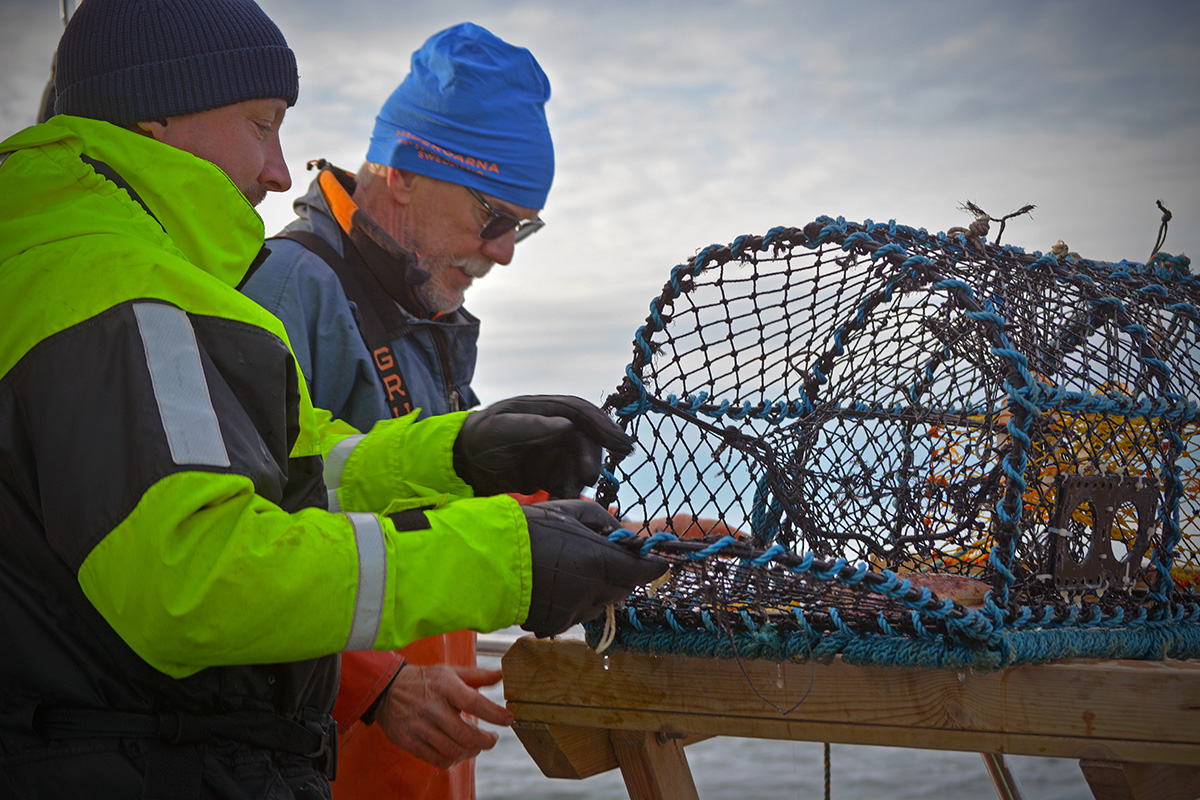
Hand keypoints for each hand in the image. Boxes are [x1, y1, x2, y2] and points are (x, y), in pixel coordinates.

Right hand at [373, 663, 513, 769]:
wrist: (387, 689)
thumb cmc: (425, 680)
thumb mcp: (450, 671)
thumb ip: (478, 675)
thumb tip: (503, 674)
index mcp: (444, 686)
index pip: (474, 702)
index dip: (495, 713)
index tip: (509, 718)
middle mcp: (431, 706)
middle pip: (465, 734)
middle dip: (486, 741)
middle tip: (492, 739)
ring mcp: (419, 726)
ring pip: (452, 749)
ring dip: (471, 752)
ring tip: (476, 745)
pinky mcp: (410, 741)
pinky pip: (437, 759)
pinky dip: (453, 760)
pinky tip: (459, 752)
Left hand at [453, 395, 632, 497]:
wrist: (460, 465)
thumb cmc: (477, 439)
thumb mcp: (499, 430)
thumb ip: (531, 427)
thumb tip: (566, 425)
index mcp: (545, 409)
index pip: (582, 413)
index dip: (605, 427)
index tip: (623, 445)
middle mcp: (554, 427)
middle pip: (586, 441)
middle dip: (590, 459)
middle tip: (588, 477)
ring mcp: (553, 450)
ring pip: (580, 464)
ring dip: (578, 479)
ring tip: (567, 492)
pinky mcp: (548, 472)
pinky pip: (568, 481)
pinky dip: (568, 492)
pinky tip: (561, 499)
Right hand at [521, 499, 667, 636]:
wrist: (487, 559)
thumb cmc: (529, 529)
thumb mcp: (569, 511)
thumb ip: (602, 521)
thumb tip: (620, 532)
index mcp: (600, 561)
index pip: (643, 571)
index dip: (652, 566)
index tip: (658, 562)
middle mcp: (592, 591)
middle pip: (624, 589)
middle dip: (621, 575)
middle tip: (605, 559)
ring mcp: (574, 611)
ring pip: (600, 604)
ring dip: (597, 590)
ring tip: (572, 570)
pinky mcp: (555, 625)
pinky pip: (576, 614)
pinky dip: (574, 602)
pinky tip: (555, 586)